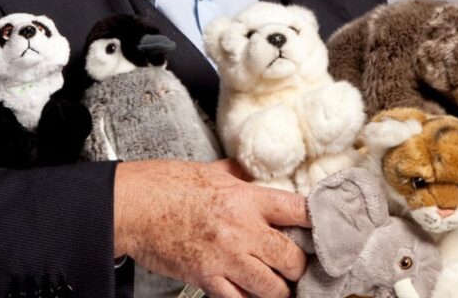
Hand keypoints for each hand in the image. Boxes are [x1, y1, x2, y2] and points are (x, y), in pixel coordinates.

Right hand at [114, 159, 308, 297]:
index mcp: (245, 198)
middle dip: (298, 266)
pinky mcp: (207, 277)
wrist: (133, 205)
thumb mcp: (208, 171)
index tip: (324, 231)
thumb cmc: (165, 184)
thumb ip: (235, 175)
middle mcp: (242, 229)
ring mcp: (225, 257)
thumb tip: (248, 173)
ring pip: (273, 288)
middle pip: (293, 258)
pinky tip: (250, 295)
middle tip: (296, 267)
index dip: (318, 223)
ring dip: (279, 290)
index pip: (299, 210)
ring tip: (279, 287)